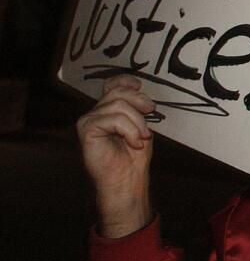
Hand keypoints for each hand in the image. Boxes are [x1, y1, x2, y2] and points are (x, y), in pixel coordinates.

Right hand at [76, 75, 155, 237]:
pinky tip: (134, 143)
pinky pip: (113, 119)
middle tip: (151, 113)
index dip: (125, 81)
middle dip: (139, 102)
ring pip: (118, 105)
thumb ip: (137, 109)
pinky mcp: (87, 130)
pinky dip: (130, 130)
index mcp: (108, 111)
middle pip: (118, 92)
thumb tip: (141, 93)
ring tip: (141, 138)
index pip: (111, 85)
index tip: (139, 85)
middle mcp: (96, 113)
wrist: (126, 180)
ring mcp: (89, 121)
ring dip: (137, 122)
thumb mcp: (141, 126)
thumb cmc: (134, 157)